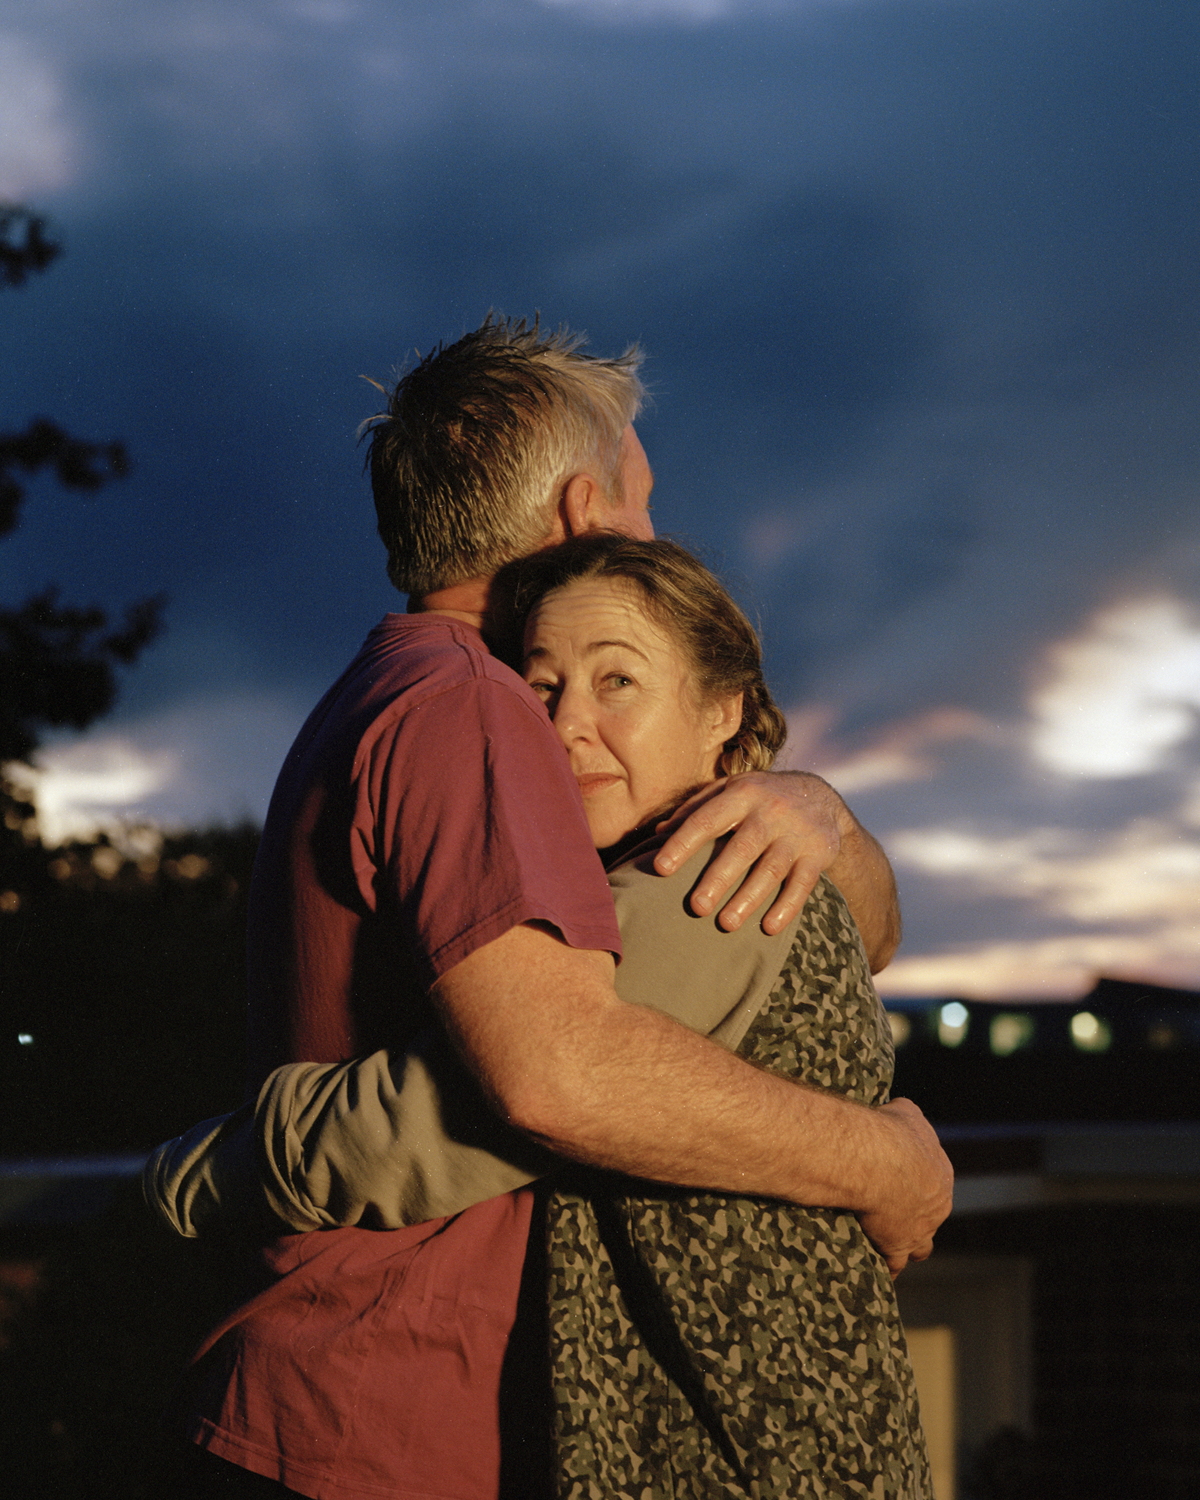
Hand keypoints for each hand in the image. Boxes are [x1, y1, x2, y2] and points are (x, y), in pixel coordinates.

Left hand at [653, 771, 845, 935]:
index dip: (683, 844)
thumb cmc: (761, 798)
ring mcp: (796, 833)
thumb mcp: (731, 789)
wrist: (822, 797)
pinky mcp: (818, 853)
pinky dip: (787, 907)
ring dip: (748, 898)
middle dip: (718, 879)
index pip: (707, 819)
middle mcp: (770, 811)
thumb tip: (658, 832)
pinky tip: (769, 927)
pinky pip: (803, 883)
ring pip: (771, 869)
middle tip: (696, 907)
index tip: (660, 869)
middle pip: (741, 848)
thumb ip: (696, 807)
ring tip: (726, 924)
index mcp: (742, 793)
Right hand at [856, 1098, 953, 1277]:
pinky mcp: (898, 1245)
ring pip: (921, 1247)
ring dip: (908, 1247)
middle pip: (931, 1217)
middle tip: (897, 1215)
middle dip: (917, 1217)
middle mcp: (938, 1205)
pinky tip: (874, 1267)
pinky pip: (893, 1263)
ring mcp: (921, 1228)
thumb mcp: (906, 1113)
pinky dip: (885, 1265)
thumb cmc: (890, 1132)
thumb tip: (901, 1112)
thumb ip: (908, 1116)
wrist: (880, 1160)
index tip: (901, 1183)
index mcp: (940, 1173)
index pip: (934, 1183)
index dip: (917, 1184)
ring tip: (890, 1246)